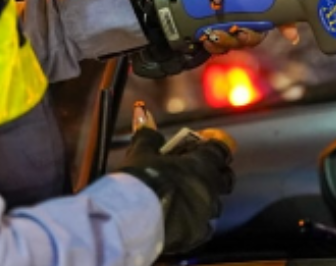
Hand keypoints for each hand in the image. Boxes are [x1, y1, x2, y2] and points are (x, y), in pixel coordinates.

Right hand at [120, 127, 234, 253]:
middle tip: (199, 168)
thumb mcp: (140, 152)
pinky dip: (196, 220)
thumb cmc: (140, 180)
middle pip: (225, 178)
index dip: (214, 144)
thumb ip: (148, 136)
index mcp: (201, 166)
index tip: (207, 142)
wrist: (132, 217)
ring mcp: (206, 214)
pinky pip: (205, 226)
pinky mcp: (197, 234)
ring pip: (215, 204)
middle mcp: (210, 190)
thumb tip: (146, 122)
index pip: (220, 150)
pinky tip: (182, 217)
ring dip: (204, 197)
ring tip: (185, 195)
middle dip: (216, 172)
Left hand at [201, 0, 299, 53]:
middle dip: (247, 38)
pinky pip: (219, 47)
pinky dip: (214, 47)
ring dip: (227, 44)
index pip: (278, 17)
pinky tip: (206, 41)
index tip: (291, 37)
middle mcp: (246, 20)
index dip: (288, 28)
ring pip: (236, 44)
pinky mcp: (215, 35)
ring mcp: (230, 29)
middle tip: (236, 32)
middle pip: (254, 37)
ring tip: (213, 37)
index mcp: (255, 4)